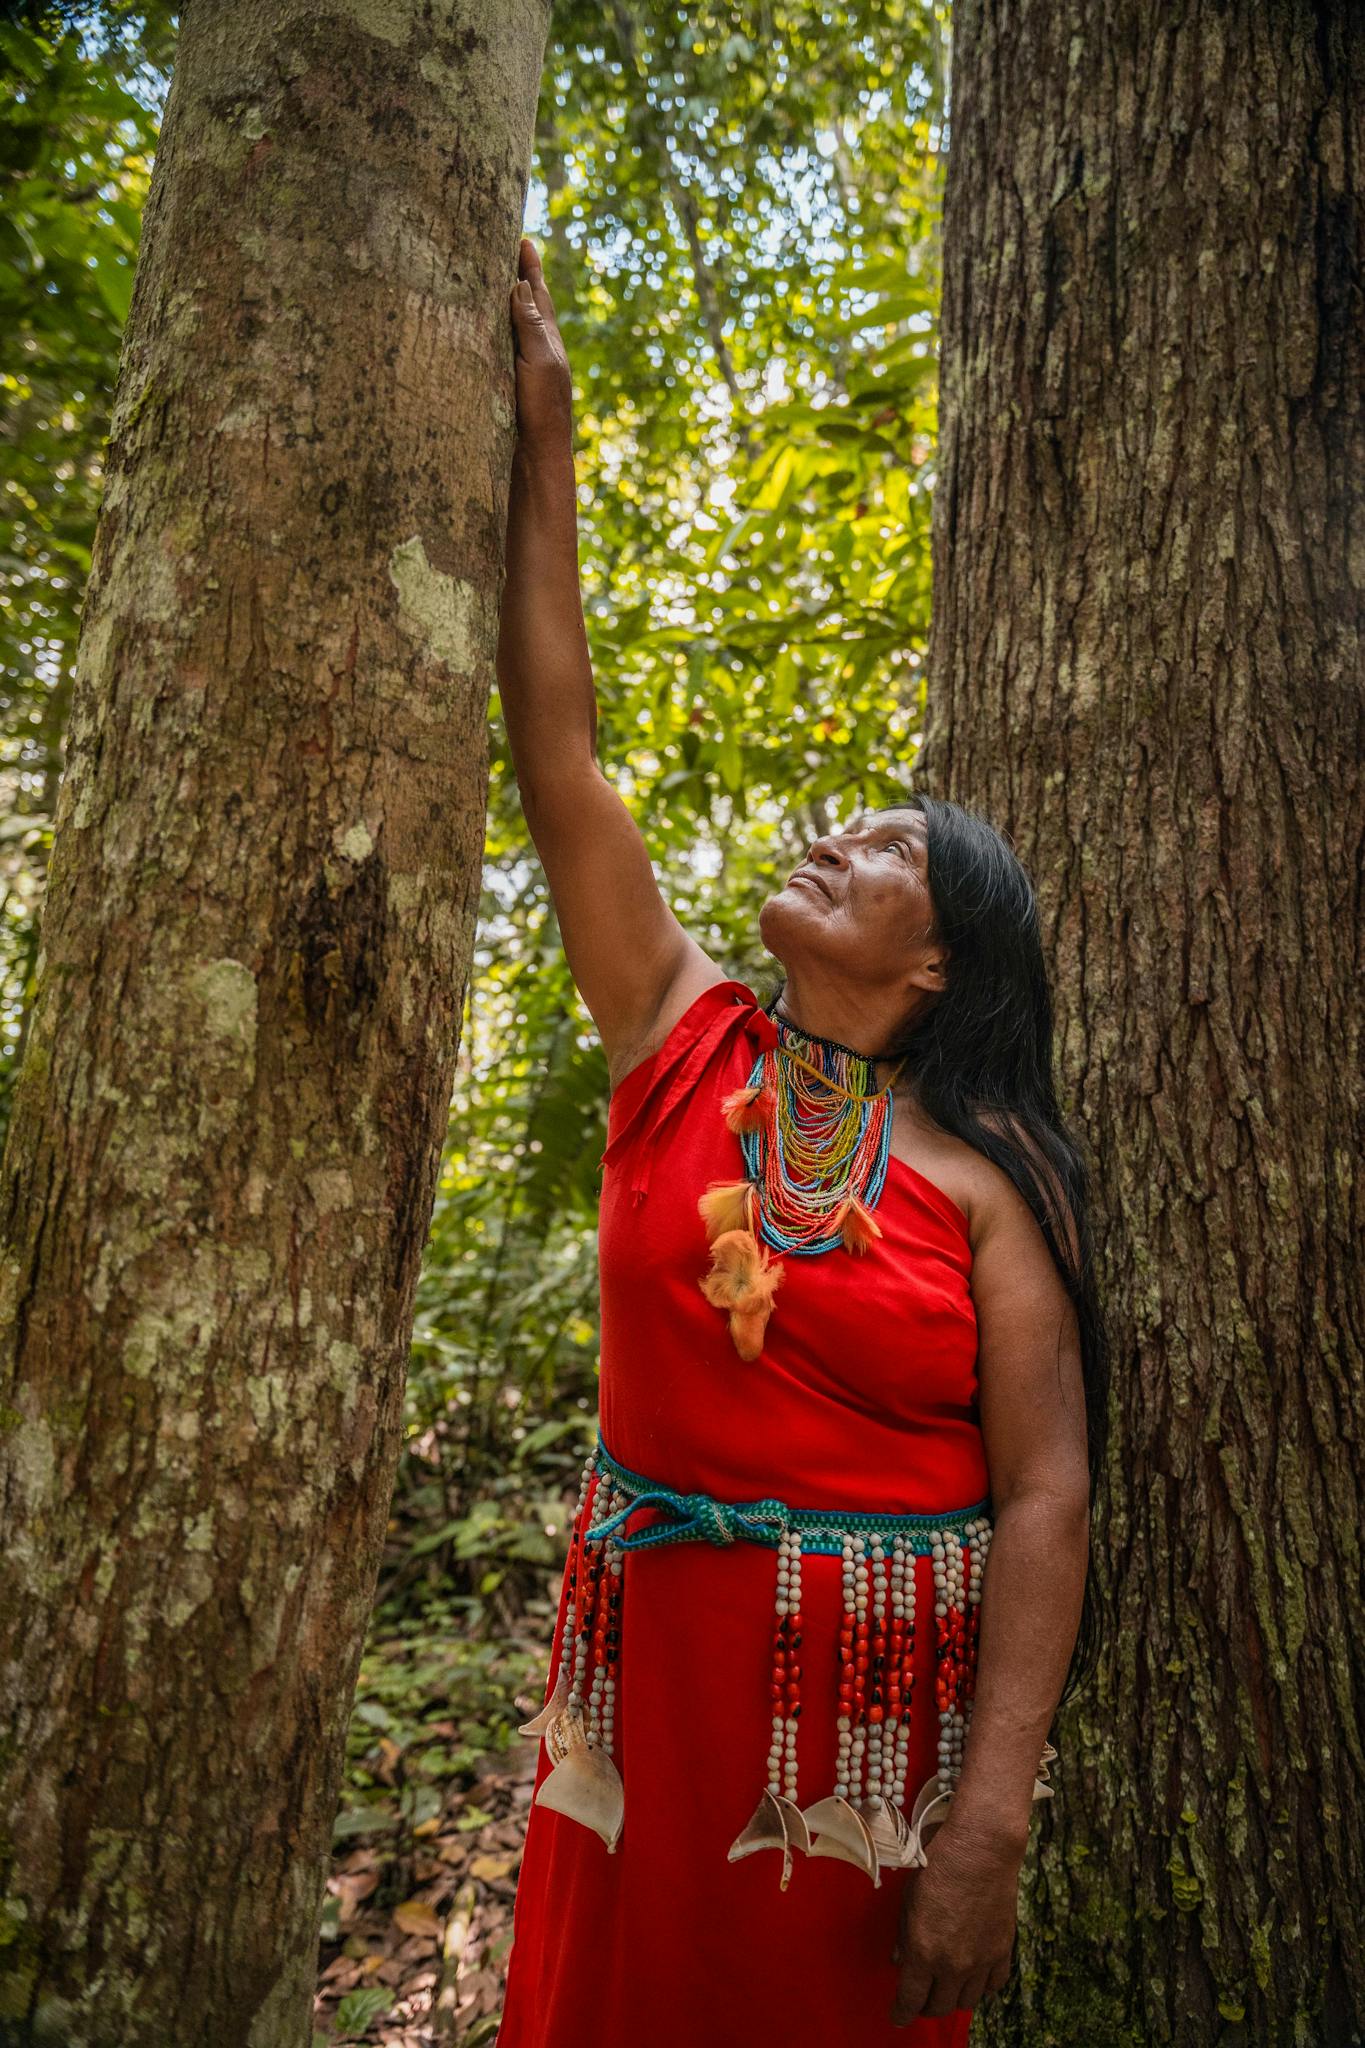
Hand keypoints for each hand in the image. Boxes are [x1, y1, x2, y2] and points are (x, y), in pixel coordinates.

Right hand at [508, 235, 572, 451]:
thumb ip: (529, 325)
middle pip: (525, 305)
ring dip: (503, 302)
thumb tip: (521, 285)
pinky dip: (492, 331)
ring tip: (494, 279)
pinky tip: (483, 331)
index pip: (536, 293)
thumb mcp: (539, 362)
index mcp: (547, 340)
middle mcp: (535, 351)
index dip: (530, 267)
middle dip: (518, 277)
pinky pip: (497, 347)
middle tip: (509, 248)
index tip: (523, 238)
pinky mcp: (506, 386)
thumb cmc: (540, 411)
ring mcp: (521, 369)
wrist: (535, 459)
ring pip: (511, 326)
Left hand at [890, 1818, 1021, 2025]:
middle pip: (938, 2006)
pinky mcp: (1002, 1951)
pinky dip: (982, 1986)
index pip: (910, 1999)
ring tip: (946, 1988)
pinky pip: (993, 1985)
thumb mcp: (908, 1900)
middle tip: (920, 1999)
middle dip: (926, 2007)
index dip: (902, 2013)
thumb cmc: (938, 1866)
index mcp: (923, 1951)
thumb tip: (899, 1960)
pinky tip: (974, 1976)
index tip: (898, 2017)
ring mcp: (980, 1960)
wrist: (981, 1849)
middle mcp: (952, 1964)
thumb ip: (904, 1936)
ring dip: (953, 1998)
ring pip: (967, 2001)